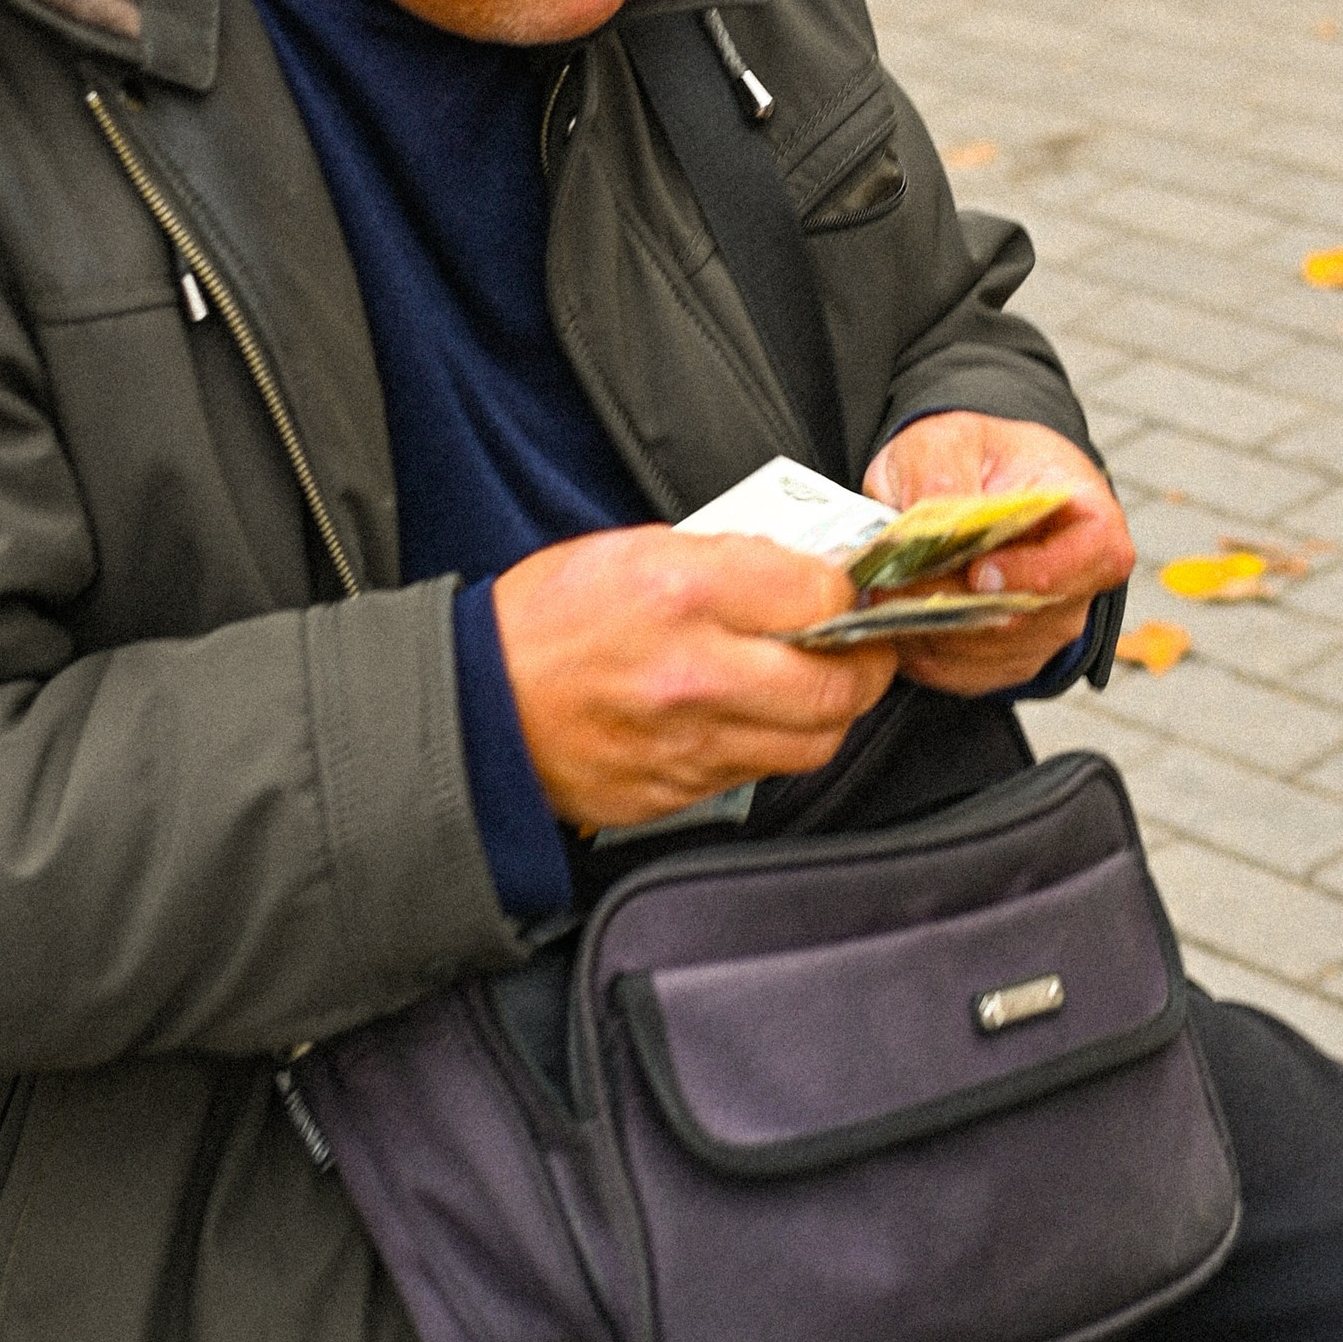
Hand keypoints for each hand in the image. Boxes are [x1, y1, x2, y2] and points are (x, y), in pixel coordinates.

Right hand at [494, 526, 894, 829]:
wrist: (478, 706)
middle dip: (864, 665)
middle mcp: (697, 673)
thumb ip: (729, 560)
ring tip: (810, 687)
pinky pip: (761, 774)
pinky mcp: (680, 792)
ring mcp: (691, 743)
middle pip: (839, 687)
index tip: (840, 592)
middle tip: (857, 649)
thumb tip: (803, 576)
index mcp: (684, 591)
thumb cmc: (547, 622)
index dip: (845, 593)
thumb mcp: (635, 550)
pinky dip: (772, 746)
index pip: (822, 595)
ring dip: (827, 714)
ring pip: (814, 742)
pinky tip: (752, 720)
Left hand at [859, 413, 1134, 699]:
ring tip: (880, 588)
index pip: (1094, 559)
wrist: (958, 486)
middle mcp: (1077, 587)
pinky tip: (891, 612)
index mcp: (1089, 521)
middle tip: (890, 580)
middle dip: (952, 602)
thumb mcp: (947, 441)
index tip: (980, 572)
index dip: (1036, 574)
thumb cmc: (971, 459)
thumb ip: (939, 474)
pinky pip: (959, 672)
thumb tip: (926, 518)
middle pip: (1025, 617)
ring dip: (926, 625)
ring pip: (985, 651)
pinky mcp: (1003, 662)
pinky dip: (919, 648)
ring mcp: (1044, 631)